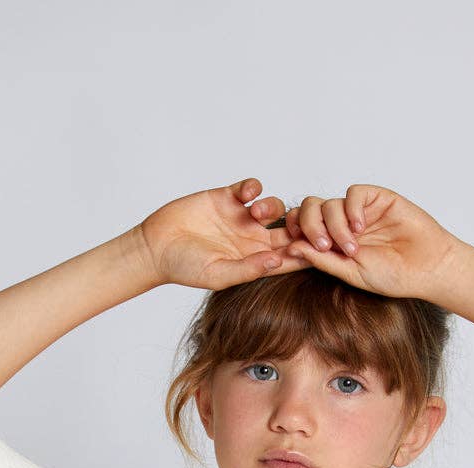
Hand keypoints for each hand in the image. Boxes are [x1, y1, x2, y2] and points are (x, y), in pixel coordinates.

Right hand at [136, 178, 301, 290]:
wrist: (157, 246)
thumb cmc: (185, 267)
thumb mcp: (218, 274)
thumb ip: (248, 269)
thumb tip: (278, 261)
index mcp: (255, 260)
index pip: (288, 257)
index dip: (305, 253)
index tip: (317, 249)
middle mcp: (252, 239)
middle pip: (288, 230)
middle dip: (298, 226)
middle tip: (300, 224)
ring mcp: (240, 217)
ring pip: (272, 207)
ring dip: (272, 206)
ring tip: (257, 212)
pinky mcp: (226, 197)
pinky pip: (249, 188)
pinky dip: (253, 187)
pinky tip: (247, 193)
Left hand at [275, 184, 457, 299]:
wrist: (427, 267)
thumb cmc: (393, 276)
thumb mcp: (351, 273)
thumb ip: (322, 261)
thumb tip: (291, 249)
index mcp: (332, 243)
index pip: (302, 229)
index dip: (293, 232)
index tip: (293, 247)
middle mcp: (342, 224)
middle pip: (310, 209)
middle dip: (309, 226)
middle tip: (323, 245)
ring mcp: (359, 210)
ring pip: (330, 203)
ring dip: (335, 225)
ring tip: (352, 247)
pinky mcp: (377, 198)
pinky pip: (353, 193)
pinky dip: (352, 208)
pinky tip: (361, 227)